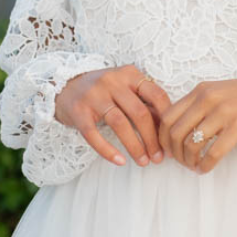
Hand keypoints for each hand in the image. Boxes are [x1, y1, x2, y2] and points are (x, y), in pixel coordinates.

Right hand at [53, 63, 173, 166]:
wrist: (64, 86)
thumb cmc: (103, 92)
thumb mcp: (126, 90)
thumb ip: (145, 104)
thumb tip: (167, 129)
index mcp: (129, 74)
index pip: (156, 94)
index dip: (167, 118)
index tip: (171, 138)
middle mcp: (112, 81)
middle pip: (139, 112)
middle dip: (152, 139)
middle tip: (159, 158)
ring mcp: (93, 95)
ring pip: (120, 123)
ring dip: (134, 146)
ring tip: (143, 162)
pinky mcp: (78, 111)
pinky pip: (94, 134)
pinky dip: (108, 150)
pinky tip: (120, 161)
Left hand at [157, 77, 236, 174]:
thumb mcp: (220, 93)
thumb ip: (199, 106)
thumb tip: (177, 132)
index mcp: (201, 90)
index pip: (168, 116)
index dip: (162, 138)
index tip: (168, 150)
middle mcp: (209, 98)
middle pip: (175, 132)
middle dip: (174, 153)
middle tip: (181, 163)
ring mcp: (224, 112)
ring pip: (191, 144)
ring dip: (189, 161)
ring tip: (194, 166)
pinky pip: (213, 153)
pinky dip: (205, 165)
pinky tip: (205, 169)